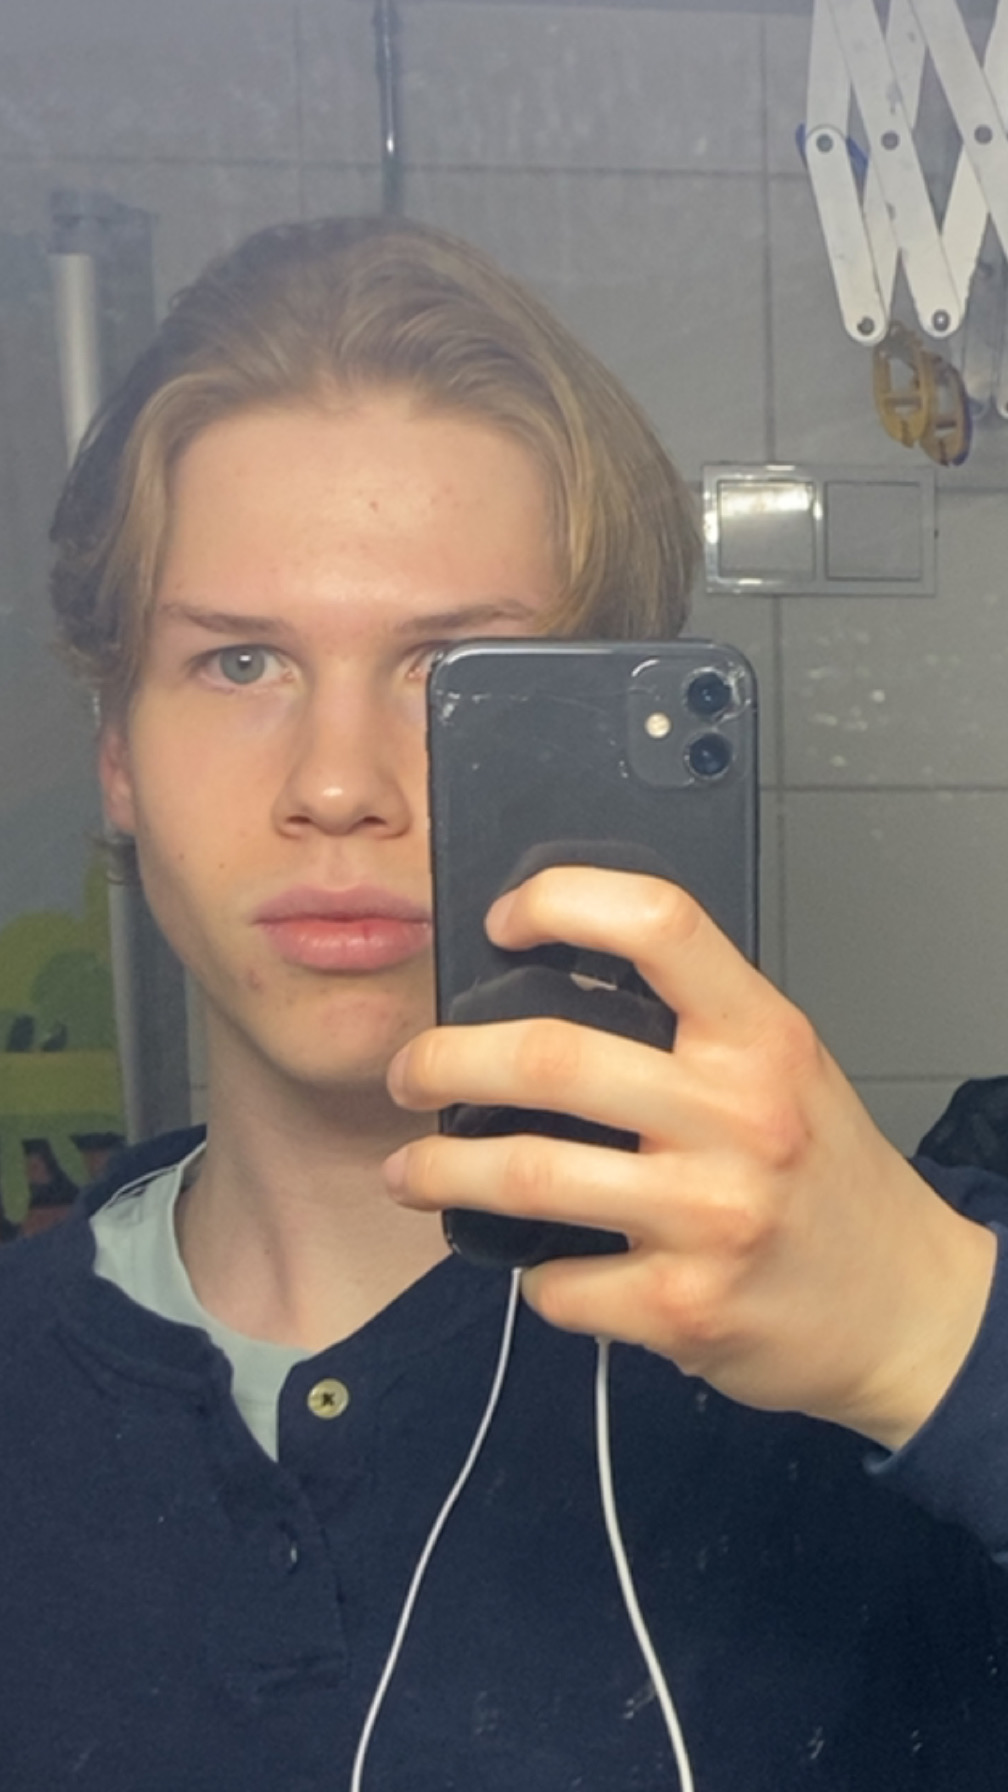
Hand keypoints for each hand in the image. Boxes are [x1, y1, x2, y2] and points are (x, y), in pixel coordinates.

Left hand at [384, 868, 995, 1448]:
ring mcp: (709, 1217)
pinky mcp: (682, 1307)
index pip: (657, 922)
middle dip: (443, 1059)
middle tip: (411, 1072)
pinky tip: (536, 1265)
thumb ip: (691, 1026)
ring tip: (410, 1168)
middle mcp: (738, 1118)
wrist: (907, 1309)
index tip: (504, 922)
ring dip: (440, 1169)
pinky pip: (556, 1284)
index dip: (560, 901)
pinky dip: (529, 1276)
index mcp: (760, 1037)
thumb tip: (546, 986)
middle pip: (549, 1058)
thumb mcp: (784, 1068)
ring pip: (526, 1175)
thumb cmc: (828, 1179)